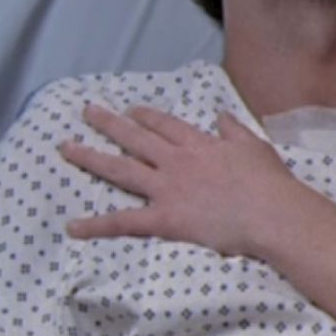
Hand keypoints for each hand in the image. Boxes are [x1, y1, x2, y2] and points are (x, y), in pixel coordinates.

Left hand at [59, 104, 300, 257]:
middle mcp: (176, 161)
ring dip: (90, 158)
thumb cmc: (268, 181)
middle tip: (87, 111)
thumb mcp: (254, 145)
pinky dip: (96, 225)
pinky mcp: (163, 218)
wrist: (269, 212)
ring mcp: (166, 189)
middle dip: (109, 123)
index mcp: (199, 144)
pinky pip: (124, 222)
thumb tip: (219, 114)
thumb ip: (233, 129)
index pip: (165, 125)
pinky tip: (72, 226)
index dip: (146, 116)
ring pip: (120, 170)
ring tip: (66, 148)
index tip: (131, 110)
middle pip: (135, 139)